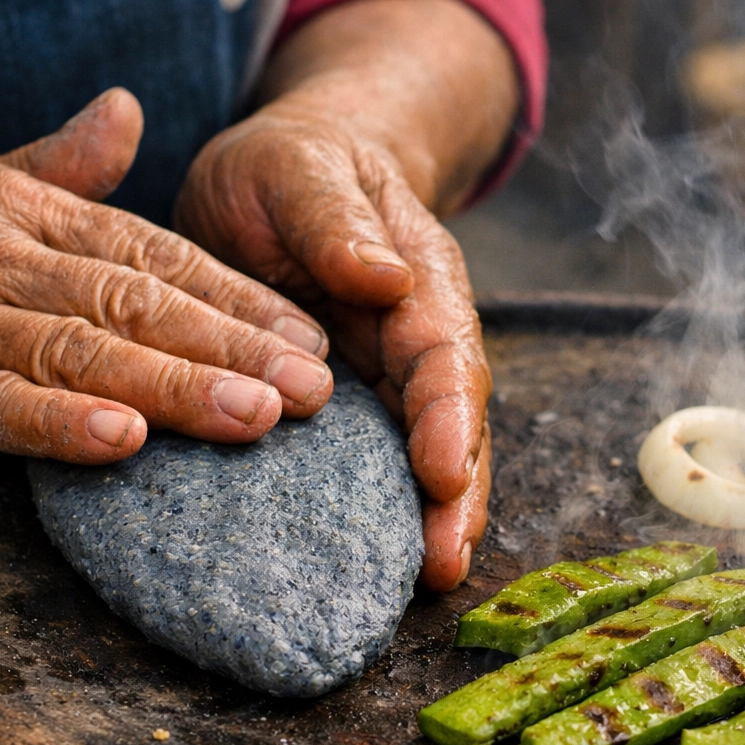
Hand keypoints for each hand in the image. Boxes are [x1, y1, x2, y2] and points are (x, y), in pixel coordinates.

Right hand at [0, 89, 332, 465]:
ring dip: (173, 386)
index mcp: (24, 211)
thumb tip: (126, 110)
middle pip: (136, 304)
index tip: (309, 341)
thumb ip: (62, 168)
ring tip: (255, 417)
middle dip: (232, 348)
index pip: (156, 257)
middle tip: (312, 391)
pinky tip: (125, 442)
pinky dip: (57, 424)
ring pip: (80, 353)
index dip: (239, 300)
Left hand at [174, 0, 516, 590]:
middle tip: (444, 563)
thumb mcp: (299, 170)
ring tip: (432, 575)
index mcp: (417, 280)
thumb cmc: (289, 169)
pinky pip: (382, 457)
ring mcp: (391, 375)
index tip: (444, 474)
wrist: (288, 175)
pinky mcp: (359, 401)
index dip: (447, 416)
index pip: (443, 353)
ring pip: (427, 450)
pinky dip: (389, 506)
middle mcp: (416, 337)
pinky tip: (384, 554)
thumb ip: (337, 218)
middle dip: (456, 493)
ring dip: (435, 514)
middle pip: (452, 420)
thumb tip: (385, 277)